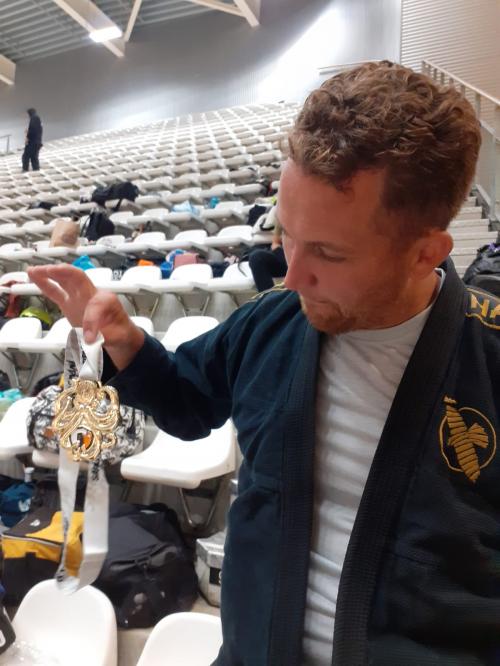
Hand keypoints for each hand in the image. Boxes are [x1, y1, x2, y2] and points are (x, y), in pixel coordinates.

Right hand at [28, 264, 143, 369]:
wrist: (119, 334)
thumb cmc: (120, 332)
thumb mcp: (121, 336)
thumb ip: (107, 337)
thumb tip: (89, 339)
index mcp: (108, 301)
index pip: (96, 305)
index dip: (91, 322)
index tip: (89, 339)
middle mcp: (93, 294)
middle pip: (79, 279)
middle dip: (65, 273)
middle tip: (51, 270)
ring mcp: (80, 297)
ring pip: (65, 281)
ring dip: (50, 275)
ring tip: (34, 270)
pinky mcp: (70, 303)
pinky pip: (56, 292)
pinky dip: (45, 284)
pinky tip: (33, 276)